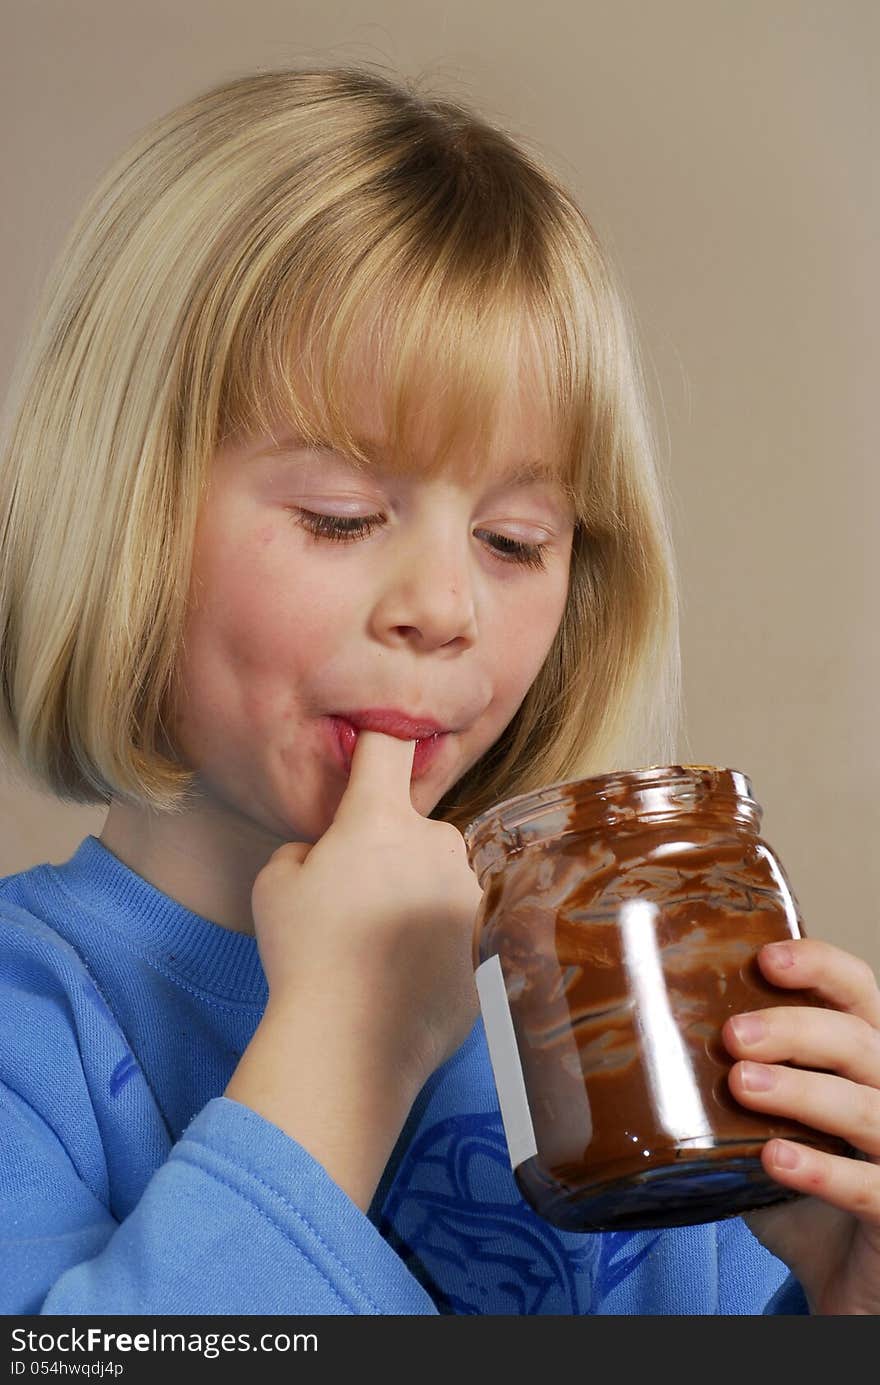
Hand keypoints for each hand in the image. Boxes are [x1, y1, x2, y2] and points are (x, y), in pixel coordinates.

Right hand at [250, 730, 482, 1092]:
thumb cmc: (304, 957)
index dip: (380, 741)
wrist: (351, 1046)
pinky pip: (464, 923)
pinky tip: (409, 974)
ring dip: (421, 895)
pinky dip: (442, 940)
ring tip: (385, 947)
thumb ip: (306, 847)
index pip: (389, 748)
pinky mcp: (490, 938)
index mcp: (381, 821)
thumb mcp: (274, 884)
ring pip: (443, 876)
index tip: (377, 750)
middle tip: (359, 901)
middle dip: (394, 851)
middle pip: (417, 826)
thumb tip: (327, 851)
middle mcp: (437, 844)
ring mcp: (469, 892)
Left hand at [721, 937, 879, 1313]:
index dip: (821, 966)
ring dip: (803, 1090)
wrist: (844, 1282)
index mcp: (866, 1057)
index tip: (765, 959)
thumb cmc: (804, 1187)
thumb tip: (642, 1045)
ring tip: (742, 1084)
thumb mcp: (766, 1124)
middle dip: (795, 1029)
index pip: (859, 990)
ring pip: (869, 1108)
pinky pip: (871, 1188)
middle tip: (731, 1036)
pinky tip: (774, 1159)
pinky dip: (821, 1171)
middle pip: (861, 1040)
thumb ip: (732, 1086)